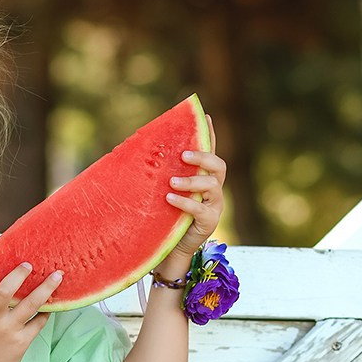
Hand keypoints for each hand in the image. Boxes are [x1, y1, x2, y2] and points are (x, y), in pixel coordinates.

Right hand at [0, 258, 61, 361]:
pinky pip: (38, 322)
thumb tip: (2, 280)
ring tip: (56, 277)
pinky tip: (51, 305)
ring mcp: (8, 331)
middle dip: (18, 275)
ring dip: (45, 288)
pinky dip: (46, 311)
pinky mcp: (22, 342)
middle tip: (29, 265)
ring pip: (30, 305)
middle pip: (4, 293)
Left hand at [161, 114, 226, 276]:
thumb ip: (163, 173)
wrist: (169, 247)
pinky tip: (170, 198)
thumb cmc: (165, 215)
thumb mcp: (164, 190)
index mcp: (204, 176)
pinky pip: (200, 208)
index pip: (210, 151)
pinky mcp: (209, 221)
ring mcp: (214, 205)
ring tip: (172, 182)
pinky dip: (185, 202)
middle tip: (183, 155)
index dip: (209, 134)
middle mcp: (213, 188)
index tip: (204, 115)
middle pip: (218, 165)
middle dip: (202, 157)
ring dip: (192, 180)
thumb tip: (142, 150)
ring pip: (212, 185)